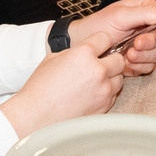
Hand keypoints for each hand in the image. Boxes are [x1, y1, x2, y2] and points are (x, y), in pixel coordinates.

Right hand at [2, 43, 128, 135]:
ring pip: (119, 78)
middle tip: (99, 65)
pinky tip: (91, 95)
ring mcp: (103, 90)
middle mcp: (97, 70)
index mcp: (83, 54)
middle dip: (110, 60)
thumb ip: (74, 52)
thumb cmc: (39, 89)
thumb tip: (86, 51)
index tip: (98, 47)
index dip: (101, 42)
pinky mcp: (105, 106)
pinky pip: (113, 95)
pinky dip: (106, 93)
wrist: (36, 117)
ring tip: (93, 82)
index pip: (105, 38)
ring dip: (110, 78)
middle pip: (119, 59)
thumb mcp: (52, 59)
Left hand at [71, 0, 155, 75]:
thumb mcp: (120, 15)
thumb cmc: (96, 25)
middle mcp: (145, 28)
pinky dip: (138, 66)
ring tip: (128, 54)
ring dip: (143, 57)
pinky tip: (126, 63)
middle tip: (136, 45)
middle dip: (149, 44)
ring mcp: (142, 45)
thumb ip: (145, 13)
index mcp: (144, 11)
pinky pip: (147, 66)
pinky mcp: (138, 60)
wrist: (81, 44)